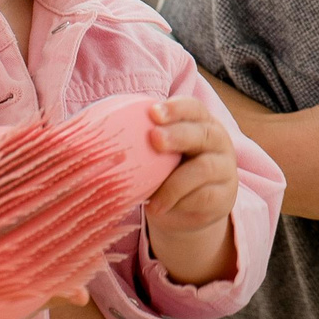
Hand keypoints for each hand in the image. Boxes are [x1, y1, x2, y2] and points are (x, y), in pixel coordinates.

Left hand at [144, 98, 239, 284]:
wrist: (186, 210)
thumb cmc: (165, 171)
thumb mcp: (156, 153)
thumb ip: (141, 139)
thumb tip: (94, 133)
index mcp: (199, 122)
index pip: (193, 108)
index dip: (175, 108)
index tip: (152, 113)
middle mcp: (217, 141)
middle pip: (203, 133)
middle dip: (177, 135)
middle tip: (153, 139)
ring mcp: (225, 169)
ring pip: (204, 169)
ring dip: (175, 183)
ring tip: (153, 198)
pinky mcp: (224, 197)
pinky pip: (205, 197)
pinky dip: (181, 203)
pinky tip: (161, 209)